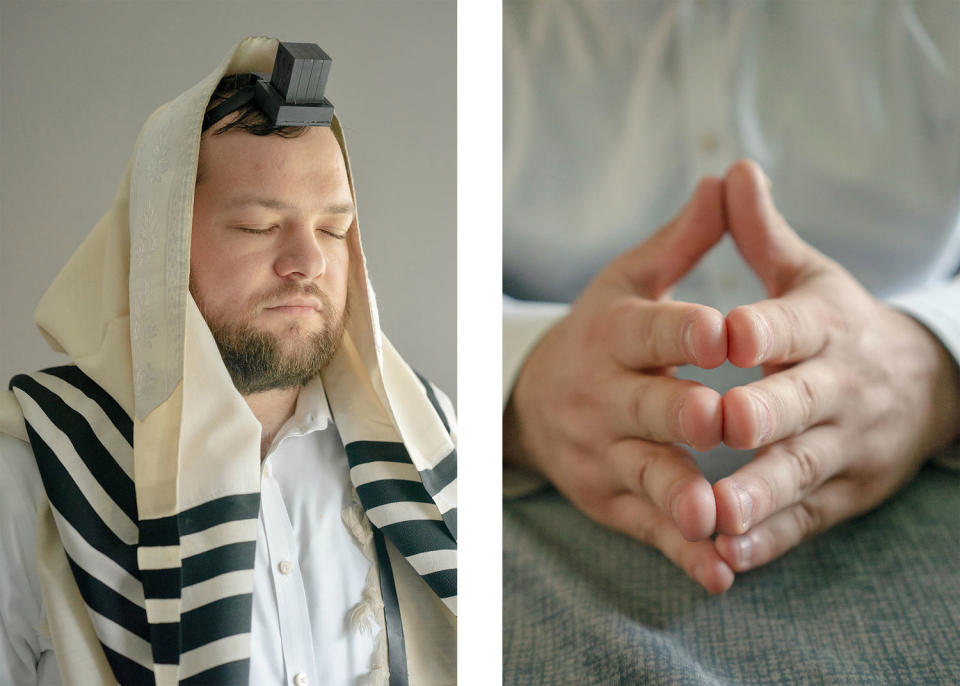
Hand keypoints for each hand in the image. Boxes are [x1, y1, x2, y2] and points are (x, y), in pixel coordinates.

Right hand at [504, 178, 733, 593]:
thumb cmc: (598, 336)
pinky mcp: (611, 499)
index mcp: (615, 336)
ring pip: (644, 474)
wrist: (532, 402)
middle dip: (678, 415)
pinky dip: (681, 551)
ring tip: (711, 514)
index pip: (649, 332)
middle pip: (645, 407)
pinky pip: (649, 526)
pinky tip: (719, 570)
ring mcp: (605, 453)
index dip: (681, 330)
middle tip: (717, 420)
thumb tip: (725, 179)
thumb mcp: (627, 283)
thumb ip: (681, 242)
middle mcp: (604, 397)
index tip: (718, 330)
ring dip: (677, 496)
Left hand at [713, 160, 959, 571]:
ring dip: (761, 492)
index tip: (727, 331)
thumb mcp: (810, 275)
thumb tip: (730, 170)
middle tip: (725, 421)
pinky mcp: (842, 494)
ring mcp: (844, 446)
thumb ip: (761, 235)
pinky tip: (728, 555)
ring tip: (717, 512)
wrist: (926, 381)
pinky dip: (768, 539)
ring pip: (801, 471)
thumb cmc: (841, 324)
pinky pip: (803, 519)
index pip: (792, 324)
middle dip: (767, 413)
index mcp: (824, 326)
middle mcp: (838, 387)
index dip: (763, 327)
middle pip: (802, 403)